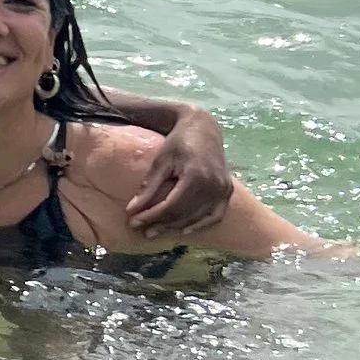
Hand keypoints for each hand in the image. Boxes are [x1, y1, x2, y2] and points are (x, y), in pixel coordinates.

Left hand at [125, 106, 233, 239]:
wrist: (203, 128)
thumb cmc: (178, 142)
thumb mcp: (161, 161)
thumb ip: (148, 187)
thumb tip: (131, 210)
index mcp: (196, 175)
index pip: (171, 206)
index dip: (152, 216)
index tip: (134, 222)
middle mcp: (213, 185)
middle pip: (184, 214)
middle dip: (161, 224)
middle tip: (143, 230)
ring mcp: (223, 189)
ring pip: (197, 217)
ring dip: (176, 227)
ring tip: (156, 231)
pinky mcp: (227, 191)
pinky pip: (215, 216)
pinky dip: (200, 225)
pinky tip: (184, 231)